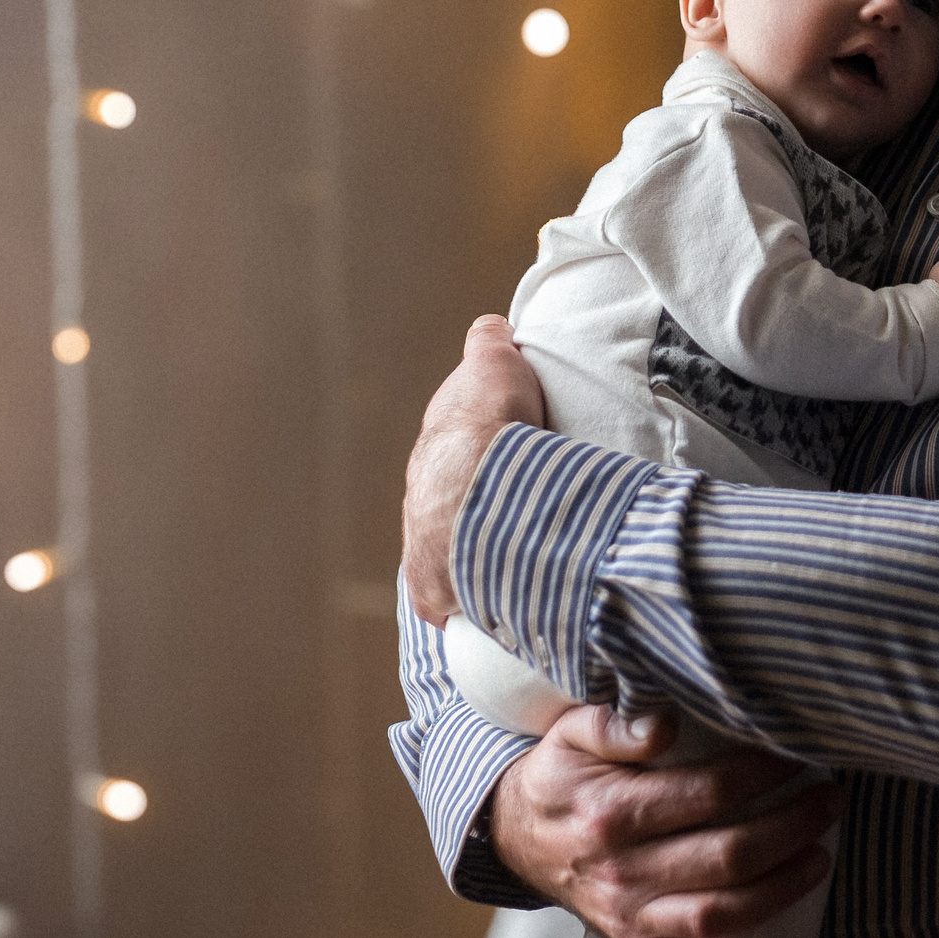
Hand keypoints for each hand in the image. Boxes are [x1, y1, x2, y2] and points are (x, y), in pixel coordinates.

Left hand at [403, 315, 547, 624]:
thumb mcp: (493, 362)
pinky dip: (470, 606)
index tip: (510, 480)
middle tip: (519, 527)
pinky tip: (497, 611)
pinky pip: (450, 602)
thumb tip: (490, 326)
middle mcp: (418, 506)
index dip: (482, 472)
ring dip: (474, 566)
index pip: (453, 470)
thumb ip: (490, 343)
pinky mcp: (433, 592)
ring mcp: (421, 550)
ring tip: (517, 571)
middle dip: (474, 524)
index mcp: (433, 459)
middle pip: (447, 518)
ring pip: (446, 560)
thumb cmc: (492, 419)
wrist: (482, 475)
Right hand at [492, 706, 842, 937]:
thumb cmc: (557, 777)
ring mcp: (628, 913)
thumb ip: (616, 722)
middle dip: (791, 827)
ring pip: (720, 914)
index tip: (792, 757)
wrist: (515, 837)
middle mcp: (621, 871)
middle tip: (828, 799)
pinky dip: (747, 926)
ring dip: (783, 885)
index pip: (709, 794)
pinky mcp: (635, 937)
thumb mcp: (570, 731)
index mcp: (610, 812)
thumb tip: (664, 722)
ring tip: (821, 852)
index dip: (762, 776)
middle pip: (727, 857)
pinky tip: (781, 895)